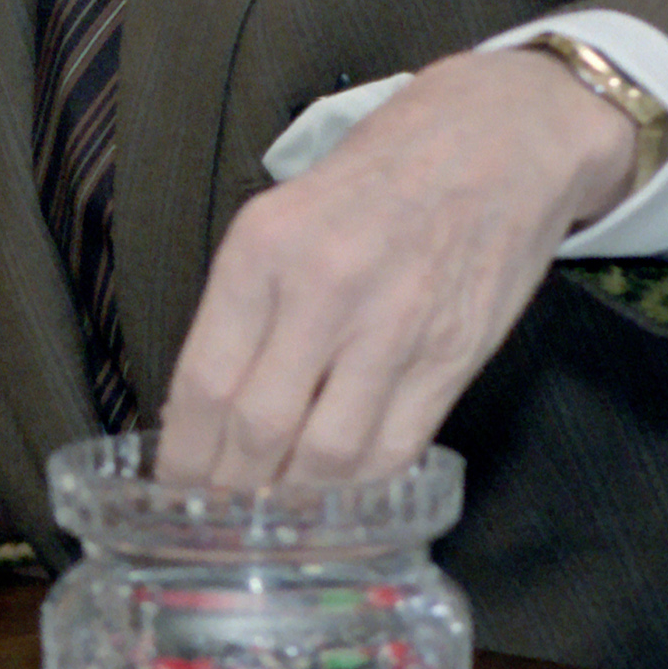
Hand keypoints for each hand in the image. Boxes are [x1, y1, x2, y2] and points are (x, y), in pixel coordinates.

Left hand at [154, 47, 636, 487]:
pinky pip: (393, 450)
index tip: (172, 489)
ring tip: (269, 526)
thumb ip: (245, 306)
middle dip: (228, 492)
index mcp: (263, 251)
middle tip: (215, 526)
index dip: (184, 453)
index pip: (204, 381)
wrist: (495, 141)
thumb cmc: (376, 178)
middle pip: (256, 428)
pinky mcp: (451, 358)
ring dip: (292, 504)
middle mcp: (322, 291)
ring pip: (325, 455)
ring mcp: (393, 329)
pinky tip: (336, 502)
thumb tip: (204, 407)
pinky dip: (358, 489)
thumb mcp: (282, 216)